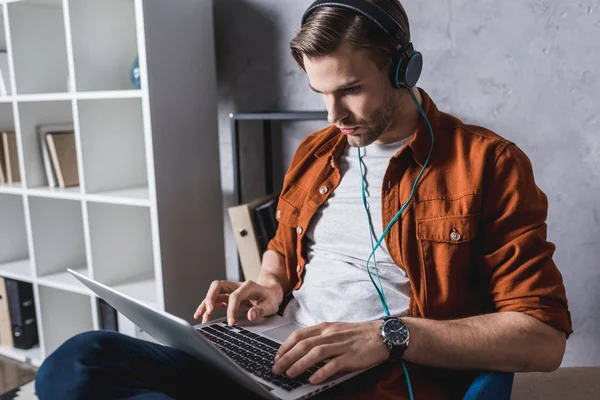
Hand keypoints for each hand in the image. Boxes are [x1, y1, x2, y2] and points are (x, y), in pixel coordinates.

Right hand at [193, 280, 280, 324]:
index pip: (235, 296)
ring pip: (214, 293)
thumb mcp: (270, 306)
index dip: (231, 309)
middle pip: (218, 286)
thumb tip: (250, 315)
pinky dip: (207, 307)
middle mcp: (237, 285)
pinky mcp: (228, 297)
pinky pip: (215, 300)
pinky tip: (202, 316)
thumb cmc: (270, 299)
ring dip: (205, 303)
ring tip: (199, 316)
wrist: (270, 293)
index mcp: (248, 286)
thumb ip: (260, 310)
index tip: (231, 323)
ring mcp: (231, 290)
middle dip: (211, 298)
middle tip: (209, 312)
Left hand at [272, 321, 388, 383]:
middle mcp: (331, 334)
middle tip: (277, 369)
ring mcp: (341, 345)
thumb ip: (320, 338)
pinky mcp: (351, 356)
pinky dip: (322, 372)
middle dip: (287, 357)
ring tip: (290, 375)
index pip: (299, 335)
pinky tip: (313, 379)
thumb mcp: (335, 330)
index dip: (285, 346)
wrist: (382, 334)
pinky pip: (334, 364)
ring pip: (316, 353)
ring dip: (300, 364)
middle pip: (304, 344)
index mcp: (325, 327)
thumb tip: (301, 349)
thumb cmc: (358, 334)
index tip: (276, 357)